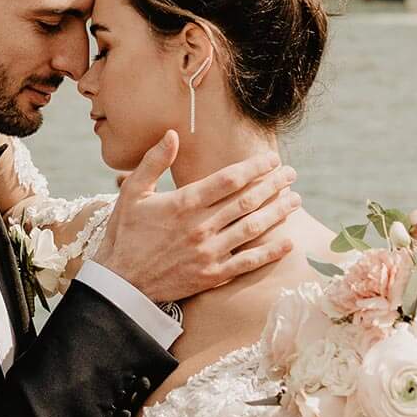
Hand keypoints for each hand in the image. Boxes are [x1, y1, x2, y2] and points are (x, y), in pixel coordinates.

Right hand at [87, 133, 298, 306]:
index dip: (255, 167)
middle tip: (291, 174)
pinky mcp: (212, 276)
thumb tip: (173, 134)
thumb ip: (154, 162)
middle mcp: (201, 227)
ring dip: (278, 212)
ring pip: (253, 229)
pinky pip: (248, 263)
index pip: (230, 180)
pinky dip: (270, 253)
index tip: (272, 159)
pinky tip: (288, 242)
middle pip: (247, 201)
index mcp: (184, 203)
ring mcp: (209, 253)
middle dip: (273, 185)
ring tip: (295, 200)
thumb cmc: (125, 234)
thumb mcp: (131, 192)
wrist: (120, 283)